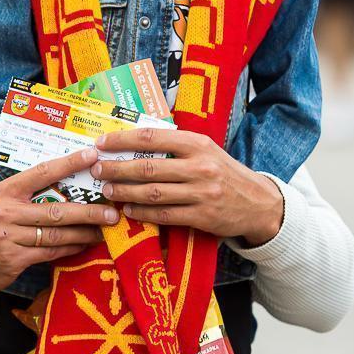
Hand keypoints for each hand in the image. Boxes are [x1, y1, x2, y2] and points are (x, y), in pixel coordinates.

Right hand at [0, 148, 119, 301]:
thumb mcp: (1, 202)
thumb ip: (28, 193)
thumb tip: (66, 183)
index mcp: (6, 190)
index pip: (42, 172)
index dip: (68, 163)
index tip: (91, 156)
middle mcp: (7, 211)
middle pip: (56, 209)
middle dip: (87, 211)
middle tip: (111, 211)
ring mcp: (10, 235)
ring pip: (57, 233)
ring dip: (84, 232)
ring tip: (104, 229)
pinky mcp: (14, 258)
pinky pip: (51, 252)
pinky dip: (71, 248)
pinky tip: (84, 244)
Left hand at [93, 128, 284, 247]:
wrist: (258, 203)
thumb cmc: (223, 172)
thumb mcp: (205, 150)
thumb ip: (175, 145)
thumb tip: (134, 140)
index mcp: (197, 144)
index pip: (152, 137)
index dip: (122, 140)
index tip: (101, 143)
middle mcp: (199, 166)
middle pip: (147, 167)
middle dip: (116, 169)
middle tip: (96, 170)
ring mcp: (201, 192)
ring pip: (152, 192)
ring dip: (124, 192)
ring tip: (106, 190)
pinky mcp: (202, 217)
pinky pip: (165, 214)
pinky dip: (143, 213)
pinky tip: (128, 211)